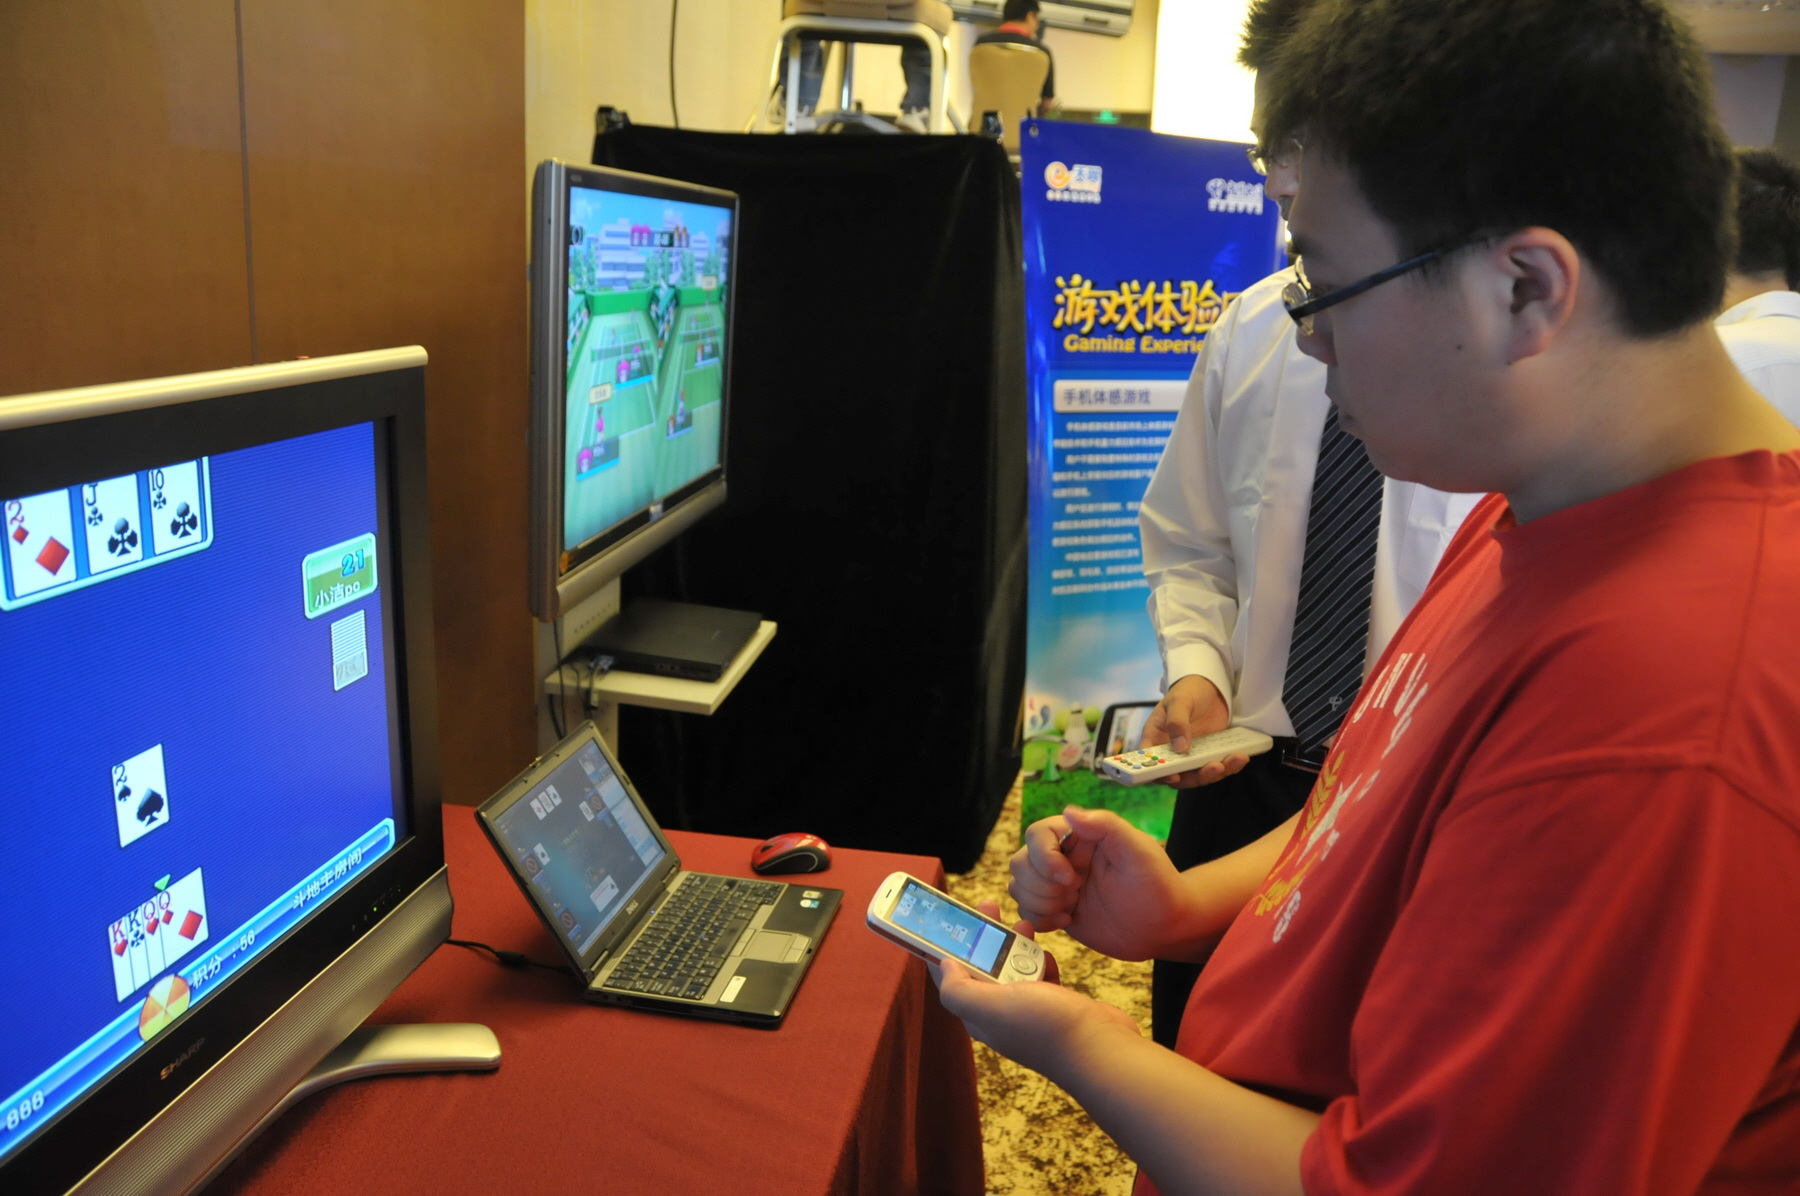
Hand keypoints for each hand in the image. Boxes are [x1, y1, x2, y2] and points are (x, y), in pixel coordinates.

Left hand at [929, 902, 1138, 1080]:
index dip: (947, 948)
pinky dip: (1041, 961)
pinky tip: (1047, 955)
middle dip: (984, 936)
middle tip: (990, 906)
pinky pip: (1041, 975)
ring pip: (1013, 967)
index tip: (950, 918)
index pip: (952, 979)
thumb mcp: (991, 1007)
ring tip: (1026, 925)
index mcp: (979, 1016)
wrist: (1101, 1046)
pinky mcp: (1055, 1005)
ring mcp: (1029, 1010)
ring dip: (1015, 944)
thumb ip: (960, 990)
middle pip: (982, 967)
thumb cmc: (1045, 1026)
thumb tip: (943, 966)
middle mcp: (1001, 1014)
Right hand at [1009, 805, 1191, 960]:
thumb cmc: (1157, 885)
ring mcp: (1056, 884)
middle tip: (1076, 894)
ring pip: (1018, 886)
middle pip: (1021, 862)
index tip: (1070, 878)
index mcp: (1080, 835)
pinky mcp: (1055, 908)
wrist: (1163, 928)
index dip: (1044, 858)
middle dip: (1042, 885)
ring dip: (1040, 902)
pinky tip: (1067, 920)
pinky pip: (1026, 911)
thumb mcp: (1138, 851)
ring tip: (1072, 907)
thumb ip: (1106, 826)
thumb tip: (1069, 811)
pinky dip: (1039, 919)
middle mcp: (1063, 856)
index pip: (1038, 834)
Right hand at [1140, 674, 1248, 787]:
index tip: (1174, 776)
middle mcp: (1172, 752)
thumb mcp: (1179, 700)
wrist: (1210, 687)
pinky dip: (1229, 766)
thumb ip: (1176, 721)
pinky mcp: (1209, 754)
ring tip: (1233, 760)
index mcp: (1156, 739)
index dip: (1159, 774)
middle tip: (1214, 767)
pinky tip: (1240, 758)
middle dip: (1197, 777)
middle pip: (1178, 776)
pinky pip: (1217, 767)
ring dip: (1217, 773)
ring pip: (1200, 775)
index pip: (1151, 763)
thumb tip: (1180, 747)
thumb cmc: (1187, 691)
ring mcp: (1192, 755)